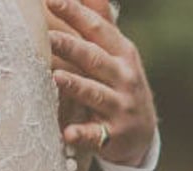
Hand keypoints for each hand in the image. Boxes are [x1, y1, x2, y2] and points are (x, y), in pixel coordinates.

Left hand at [46, 0, 156, 166]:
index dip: (75, 14)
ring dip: (78, 87)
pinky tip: (69, 133)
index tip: (50, 0)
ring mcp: (120, 108)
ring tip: (57, 78)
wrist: (143, 134)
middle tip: (49, 37)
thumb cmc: (121, 86)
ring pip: (96, 95)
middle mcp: (124, 79)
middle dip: (73, 48)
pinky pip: (95, 134)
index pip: (97, 30)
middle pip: (95, 60)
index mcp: (122, 54)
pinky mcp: (114, 135)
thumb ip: (102, 23)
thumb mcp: (118, 54)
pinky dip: (82, 134)